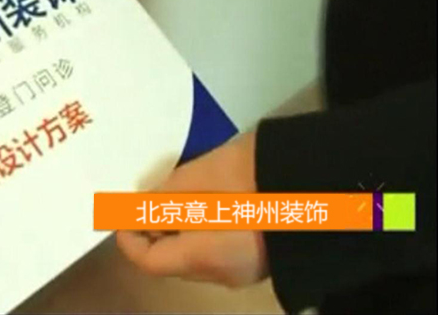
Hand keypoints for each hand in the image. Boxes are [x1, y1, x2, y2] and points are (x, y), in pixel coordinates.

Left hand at [116, 130, 268, 287]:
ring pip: (195, 255)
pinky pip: (218, 249)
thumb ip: (164, 197)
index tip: (123, 210)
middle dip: (153, 231)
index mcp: (205, 257)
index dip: (129, 236)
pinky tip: (204, 200)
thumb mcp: (200, 179)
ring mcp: (246, 268)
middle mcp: (223, 273)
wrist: (324, 177)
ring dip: (177, 229)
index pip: (148, 261)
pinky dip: (201, 229)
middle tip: (147, 198)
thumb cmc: (253, 175)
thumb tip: (139, 209)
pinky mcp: (262, 256)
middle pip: (171, 261)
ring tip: (173, 194)